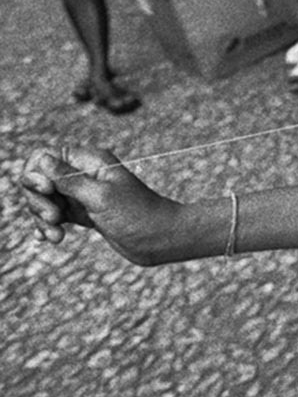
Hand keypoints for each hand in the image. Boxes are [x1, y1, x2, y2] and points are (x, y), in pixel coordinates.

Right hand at [20, 146, 180, 264]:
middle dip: (38, 201)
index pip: (44, 157)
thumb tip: (41, 158)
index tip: (47, 192)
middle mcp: (84, 174)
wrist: (162, 239)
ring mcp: (82, 195)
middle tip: (53, 219)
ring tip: (57, 236)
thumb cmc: (137, 215)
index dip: (36, 175)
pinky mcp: (85, 213)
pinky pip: (55, 216)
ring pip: (45, 201)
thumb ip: (68, 179)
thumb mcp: (100, 196)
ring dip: (43, 219)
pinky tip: (49, 238)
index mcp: (90, 160)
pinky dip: (48, 227)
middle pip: (39, 181)